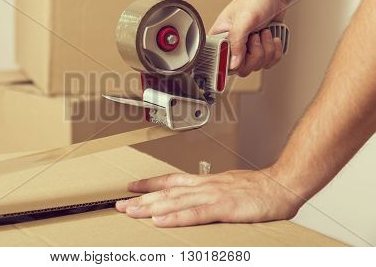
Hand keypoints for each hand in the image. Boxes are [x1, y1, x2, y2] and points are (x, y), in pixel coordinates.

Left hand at [116, 169, 301, 226]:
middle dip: (141, 199)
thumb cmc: (258, 188)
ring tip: (131, 212)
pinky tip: (161, 221)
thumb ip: (210, 191)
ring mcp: (213, 196)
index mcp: (205, 181)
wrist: (281, 185)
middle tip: (120, 204)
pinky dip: (176, 218)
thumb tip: (195, 198)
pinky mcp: (224, 208)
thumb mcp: (228, 186)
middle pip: (166, 192)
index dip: (149, 183)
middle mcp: (204, 186)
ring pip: (175, 201)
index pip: (170, 180)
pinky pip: (195, 214)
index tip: (132, 187)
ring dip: (151, 207)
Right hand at [209, 0, 288, 76]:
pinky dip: (275, 51)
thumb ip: (236, 42)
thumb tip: (233, 64)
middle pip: (241, 68)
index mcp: (220, 37)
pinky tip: (272, 38)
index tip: (242, 54)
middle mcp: (232, 45)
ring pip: (256, 66)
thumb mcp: (243, 19)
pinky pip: (268, 63)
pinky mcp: (261, 49)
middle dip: (255, 54)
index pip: (220, 62)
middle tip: (255, 37)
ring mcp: (248, 49)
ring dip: (266, 50)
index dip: (232, 62)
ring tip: (264, 33)